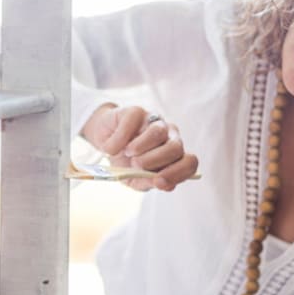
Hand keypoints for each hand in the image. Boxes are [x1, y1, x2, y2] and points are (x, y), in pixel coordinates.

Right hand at [80, 104, 197, 191]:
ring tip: (127, 153)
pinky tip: (112, 148)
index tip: (158, 182)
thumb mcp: (134, 179)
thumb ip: (148, 182)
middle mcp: (169, 136)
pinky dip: (120, 140)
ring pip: (159, 132)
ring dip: (141, 147)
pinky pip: (132, 124)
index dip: (177, 174)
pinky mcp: (136, 111)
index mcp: (174, 156)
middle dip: (155, 160)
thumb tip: (160, 182)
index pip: (189, 163)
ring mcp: (154, 121)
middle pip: (176, 147)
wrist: (104, 144)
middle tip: (136, 165)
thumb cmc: (124, 162)